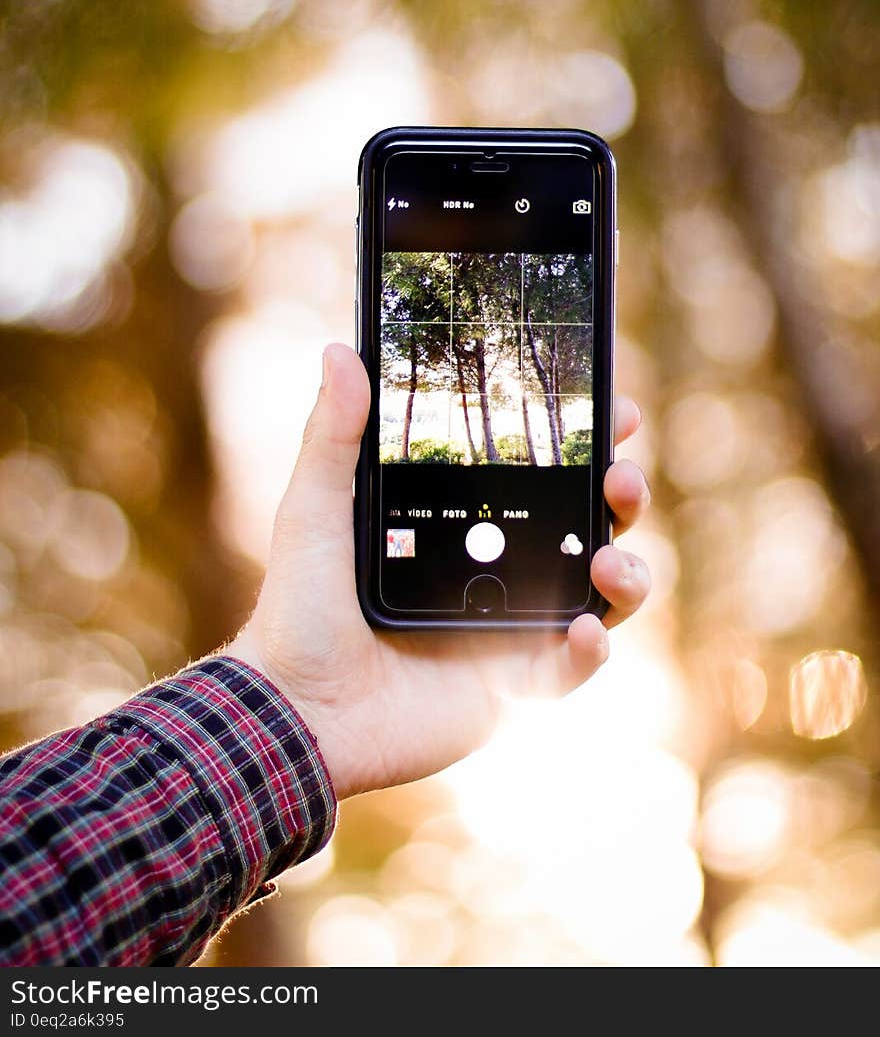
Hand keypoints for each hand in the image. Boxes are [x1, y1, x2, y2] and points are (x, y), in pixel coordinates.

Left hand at [228, 343, 650, 798]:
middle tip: (619, 476)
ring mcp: (510, 626)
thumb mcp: (314, 511)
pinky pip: (570, 668)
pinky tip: (582, 630)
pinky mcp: (512, 686)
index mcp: (462, 521)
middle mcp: (498, 568)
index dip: (584, 441)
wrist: (295, 711)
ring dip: (625, 570)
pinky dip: (591, 649)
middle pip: (586, 523)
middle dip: (619, 494)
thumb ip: (333, 437)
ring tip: (608, 559)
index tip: (614, 409)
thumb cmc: (298, 608)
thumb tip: (340, 352)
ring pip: (600, 593)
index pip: (539, 470)